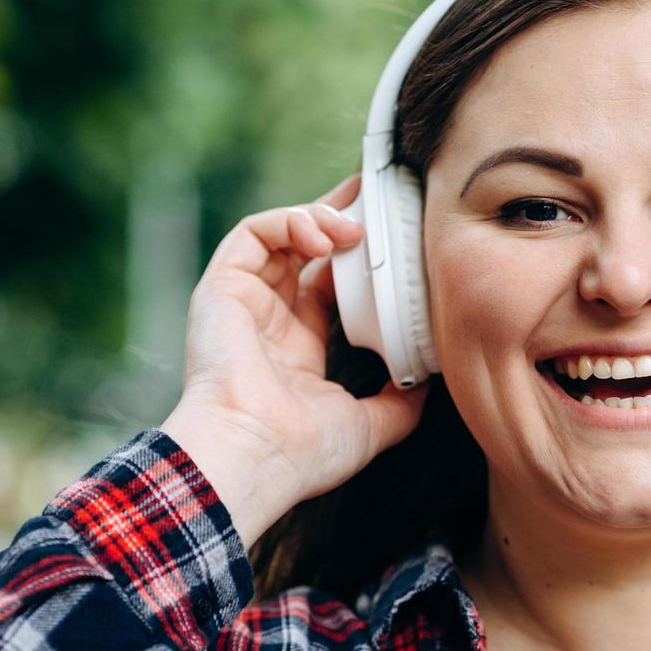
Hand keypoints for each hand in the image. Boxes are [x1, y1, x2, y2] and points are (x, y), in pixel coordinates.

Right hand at [161, 174, 428, 544]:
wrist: (256, 456)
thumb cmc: (304, 452)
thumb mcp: (370, 425)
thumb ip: (400, 403)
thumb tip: (429, 384)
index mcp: (298, 350)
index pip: (329, 285)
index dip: (359, 258)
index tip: (395, 236)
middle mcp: (268, 320)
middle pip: (305, 250)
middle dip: (341, 216)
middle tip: (379, 194)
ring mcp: (242, 302)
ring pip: (280, 234)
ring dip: (320, 217)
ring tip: (354, 227)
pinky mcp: (221, 287)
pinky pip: (253, 234)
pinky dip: (290, 222)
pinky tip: (324, 234)